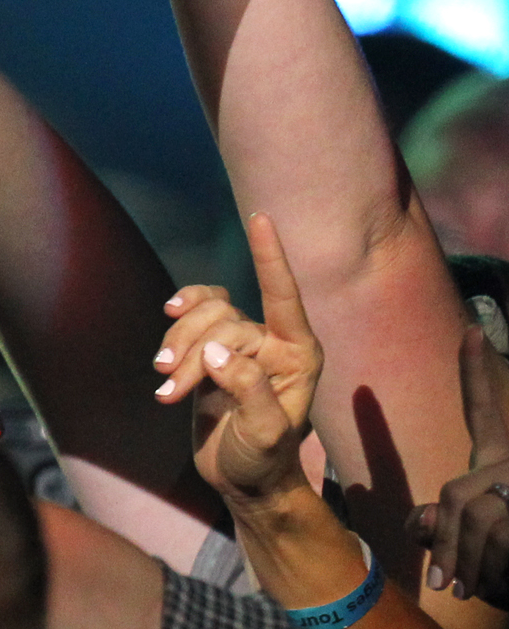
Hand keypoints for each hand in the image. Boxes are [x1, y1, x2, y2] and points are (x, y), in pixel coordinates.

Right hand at [153, 213, 321, 504]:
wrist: (242, 482)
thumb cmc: (264, 461)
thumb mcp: (265, 434)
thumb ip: (248, 390)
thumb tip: (214, 351)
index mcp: (298, 354)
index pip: (283, 295)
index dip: (269, 256)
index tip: (261, 217)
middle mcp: (272, 342)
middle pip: (222, 316)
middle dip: (192, 348)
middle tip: (172, 385)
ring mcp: (240, 346)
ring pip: (200, 318)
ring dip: (177, 347)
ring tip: (164, 384)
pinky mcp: (212, 354)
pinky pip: (187, 323)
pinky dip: (172, 339)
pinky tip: (162, 364)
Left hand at [409, 325, 508, 604]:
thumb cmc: (502, 562)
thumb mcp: (471, 545)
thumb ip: (440, 526)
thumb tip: (423, 518)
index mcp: (498, 461)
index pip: (483, 411)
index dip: (477, 373)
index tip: (473, 331)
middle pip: (456, 496)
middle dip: (448, 544)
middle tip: (445, 585)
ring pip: (471, 520)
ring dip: (463, 563)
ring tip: (461, 592)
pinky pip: (493, 537)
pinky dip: (480, 569)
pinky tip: (478, 589)